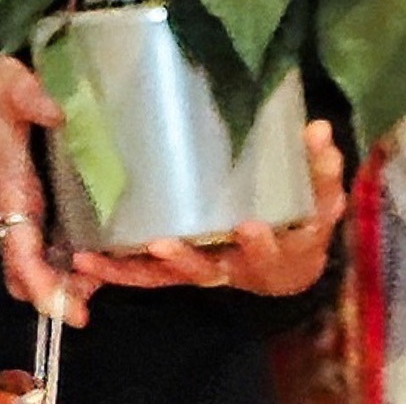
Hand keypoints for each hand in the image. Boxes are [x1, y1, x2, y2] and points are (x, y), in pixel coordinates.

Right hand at [0, 53, 97, 320]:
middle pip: (28, 275)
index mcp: (10, 192)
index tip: (71, 312)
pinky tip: (98, 256)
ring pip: (35, 267)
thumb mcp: (4, 83)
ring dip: (65, 283)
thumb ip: (28, 96)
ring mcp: (18, 213)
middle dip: (60, 295)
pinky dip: (66, 263)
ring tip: (105, 280)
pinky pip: (42, 250)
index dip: (44, 285)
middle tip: (97, 296)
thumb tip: (57, 112)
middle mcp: (13, 213)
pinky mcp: (26, 206)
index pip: (21, 252)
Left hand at [84, 117, 356, 300]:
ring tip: (97, 258)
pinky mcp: (182, 271)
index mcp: (275, 252)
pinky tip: (84, 259)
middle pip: (208, 268)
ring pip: (167, 277)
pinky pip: (149, 276)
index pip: (273, 246)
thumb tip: (319, 128)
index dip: (261, 240)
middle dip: (186, 258)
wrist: (290, 269)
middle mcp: (234, 269)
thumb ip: (321, 169)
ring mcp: (205, 272)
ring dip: (133, 269)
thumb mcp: (321, 201)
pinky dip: (118, 272)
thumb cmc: (303, 225)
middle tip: (163, 244)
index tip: (250, 226)